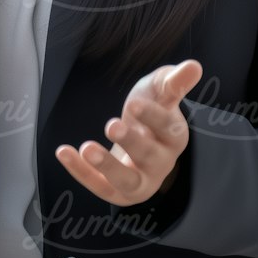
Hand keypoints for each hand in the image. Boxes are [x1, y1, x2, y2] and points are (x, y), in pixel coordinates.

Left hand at [55, 59, 201, 206]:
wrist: (138, 140)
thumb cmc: (151, 108)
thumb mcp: (160, 90)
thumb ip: (174, 81)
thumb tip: (194, 66)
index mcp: (174, 136)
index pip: (167, 127)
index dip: (152, 116)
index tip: (134, 104)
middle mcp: (161, 162)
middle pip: (149, 155)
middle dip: (131, 142)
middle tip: (111, 125)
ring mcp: (141, 181)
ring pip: (127, 180)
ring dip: (107, 166)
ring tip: (87, 148)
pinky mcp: (118, 191)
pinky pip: (100, 186)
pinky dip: (81, 172)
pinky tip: (64, 152)